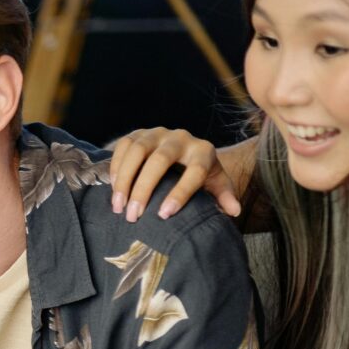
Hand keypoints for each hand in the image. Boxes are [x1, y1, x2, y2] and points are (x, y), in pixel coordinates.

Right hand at [109, 127, 240, 221]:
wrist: (182, 149)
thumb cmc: (197, 173)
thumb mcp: (214, 182)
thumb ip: (223, 196)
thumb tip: (234, 211)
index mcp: (203, 151)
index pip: (195, 171)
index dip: (181, 193)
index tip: (164, 215)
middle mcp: (181, 138)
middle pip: (160, 160)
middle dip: (144, 189)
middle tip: (133, 216)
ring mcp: (157, 133)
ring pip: (137, 152)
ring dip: (124, 181)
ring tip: (118, 207)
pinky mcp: (138, 133)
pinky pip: (122, 147)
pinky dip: (115, 168)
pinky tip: (113, 190)